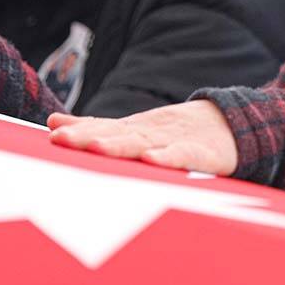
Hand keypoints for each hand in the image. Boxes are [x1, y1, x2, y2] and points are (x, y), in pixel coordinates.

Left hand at [48, 100, 238, 175]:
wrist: (233, 126)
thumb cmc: (177, 135)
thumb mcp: (136, 130)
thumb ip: (97, 128)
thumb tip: (51, 123)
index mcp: (134, 132)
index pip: (102, 130)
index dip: (79, 132)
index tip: (54, 134)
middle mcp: (150, 135)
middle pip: (116, 136)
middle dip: (88, 137)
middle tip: (61, 139)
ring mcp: (174, 143)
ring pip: (143, 145)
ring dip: (119, 146)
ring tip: (97, 147)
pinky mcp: (201, 155)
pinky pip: (182, 157)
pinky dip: (168, 158)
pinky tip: (152, 160)